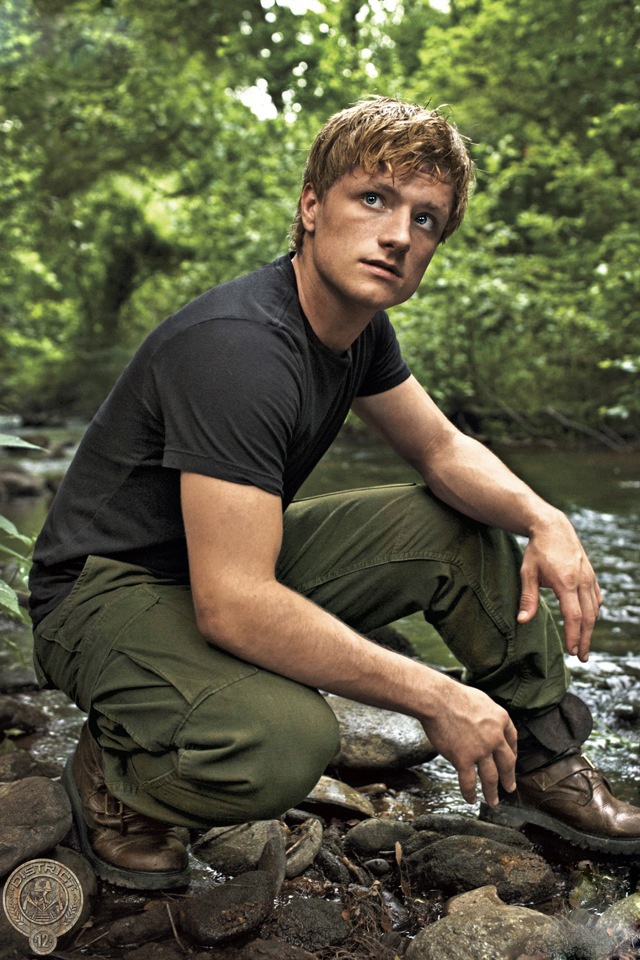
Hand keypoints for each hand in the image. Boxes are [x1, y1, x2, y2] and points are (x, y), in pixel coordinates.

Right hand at [421, 681, 516, 806]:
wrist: (437, 699)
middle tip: (510, 788)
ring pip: (490, 777)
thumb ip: (487, 715)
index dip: (513, 753)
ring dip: (492, 792)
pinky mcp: (463, 758)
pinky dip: (470, 793)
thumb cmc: (453, 695)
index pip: (512, 740)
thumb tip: (485, 723)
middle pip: (507, 763)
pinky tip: (470, 799)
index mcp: (500, 719)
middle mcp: (495, 737)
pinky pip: (469, 781)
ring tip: (493, 801)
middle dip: (509, 778)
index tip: (511, 762)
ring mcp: (480, 750)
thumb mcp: (480, 700)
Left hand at [517, 512, 601, 661]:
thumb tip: (522, 621)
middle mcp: (581, 581)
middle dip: (585, 639)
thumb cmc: (537, 550)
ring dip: (590, 628)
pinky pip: (596, 598)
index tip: (572, 651)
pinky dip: (594, 612)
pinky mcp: (591, 575)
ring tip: (584, 645)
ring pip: (594, 609)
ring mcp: (589, 577)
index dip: (573, 635)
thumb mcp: (527, 572)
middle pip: (588, 616)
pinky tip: (589, 621)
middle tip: (582, 657)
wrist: (553, 527)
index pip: (573, 615)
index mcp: (565, 582)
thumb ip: (527, 598)